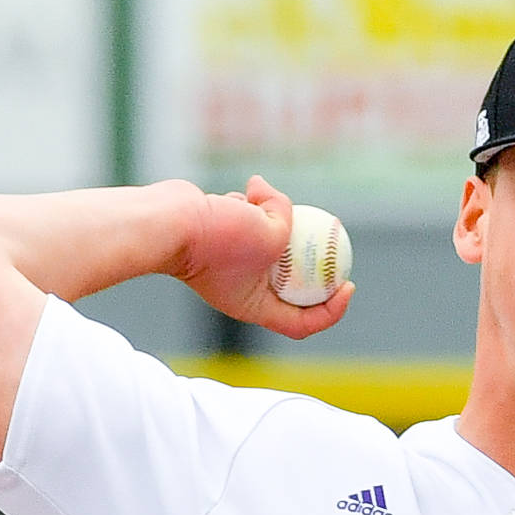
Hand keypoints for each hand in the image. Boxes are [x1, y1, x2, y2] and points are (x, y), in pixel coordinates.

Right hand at [177, 176, 351, 341]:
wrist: (167, 220)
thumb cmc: (216, 237)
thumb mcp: (270, 234)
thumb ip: (287, 221)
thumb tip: (278, 200)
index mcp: (255, 307)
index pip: (302, 322)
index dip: (332, 309)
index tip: (347, 284)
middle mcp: (244, 289)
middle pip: (292, 281)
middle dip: (312, 257)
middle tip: (332, 236)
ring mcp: (233, 262)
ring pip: (272, 242)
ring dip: (276, 218)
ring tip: (262, 201)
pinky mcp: (221, 236)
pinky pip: (250, 219)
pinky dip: (252, 205)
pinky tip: (244, 192)